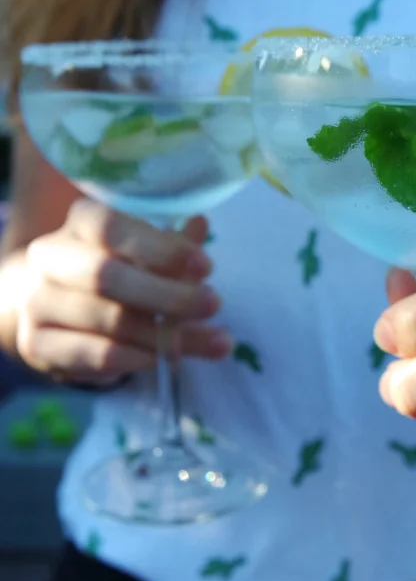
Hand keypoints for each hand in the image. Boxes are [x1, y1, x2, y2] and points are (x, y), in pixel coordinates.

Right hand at [16, 199, 230, 385]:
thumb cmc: (118, 269)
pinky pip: (97, 355)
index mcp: (80, 222)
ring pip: (107, 320)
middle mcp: (50, 257)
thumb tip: (201, 224)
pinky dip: (139, 358)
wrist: (55, 307)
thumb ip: (174, 245)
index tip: (205, 267)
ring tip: (211, 340)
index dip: (160, 248)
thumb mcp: (148, 252)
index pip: (111, 228)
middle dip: (167, 294)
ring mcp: (39, 302)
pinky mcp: (38, 344)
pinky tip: (167, 358)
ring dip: (163, 334)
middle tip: (213, 304)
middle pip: (105, 275)